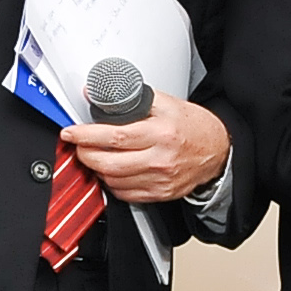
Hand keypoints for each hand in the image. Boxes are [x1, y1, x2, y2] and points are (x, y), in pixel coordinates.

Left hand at [63, 96, 229, 203]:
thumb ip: (133, 99)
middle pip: (109, 163)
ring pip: (113, 180)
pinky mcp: (160, 194)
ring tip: (95, 156)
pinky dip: (111, 183)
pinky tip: (112, 171)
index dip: (86, 135)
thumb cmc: (194, 126)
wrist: (219, 151)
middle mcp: (160, 160)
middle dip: (85, 154)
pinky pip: (125, 193)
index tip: (71, 133)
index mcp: (161, 134)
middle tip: (79, 145)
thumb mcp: (167, 103)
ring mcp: (160, 180)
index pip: (114, 137)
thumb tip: (100, 96)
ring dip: (97, 169)